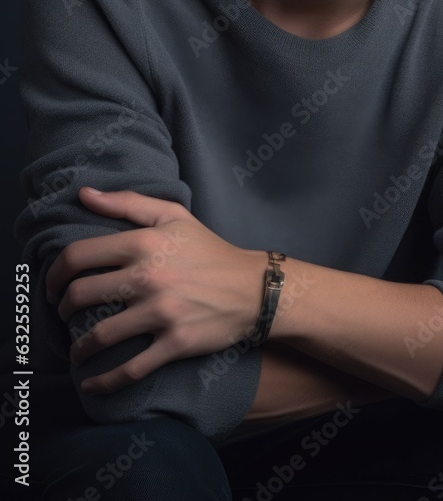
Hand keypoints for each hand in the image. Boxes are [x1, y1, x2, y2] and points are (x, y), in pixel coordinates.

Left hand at [45, 187, 266, 393]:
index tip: (52, 285)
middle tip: (62, 314)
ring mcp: (162, 312)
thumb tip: (84, 194)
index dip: (54, 273)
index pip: (79, 256)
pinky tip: (91, 385)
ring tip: (76, 351)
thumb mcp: (172, 216)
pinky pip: (130, 369)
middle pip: (80, 296)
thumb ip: (127, 203)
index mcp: (144, 243)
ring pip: (99, 335)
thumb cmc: (208, 249)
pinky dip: (104, 382)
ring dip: (78, 348)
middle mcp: (149, 277)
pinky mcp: (175, 343)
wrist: (253, 288)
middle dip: (62, 309)